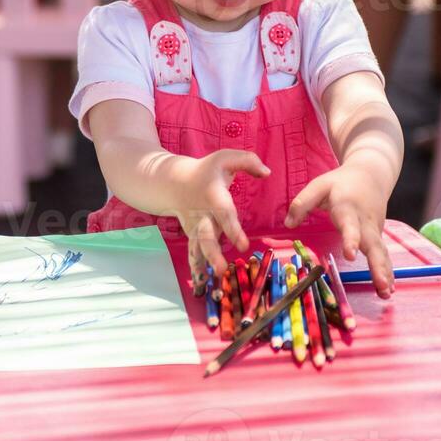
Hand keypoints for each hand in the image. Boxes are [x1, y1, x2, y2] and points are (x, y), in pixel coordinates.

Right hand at [175, 149, 265, 282]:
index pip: (224, 214)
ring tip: (211, 280)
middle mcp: (203, 215)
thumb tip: (267, 173)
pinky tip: (201, 283)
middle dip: (213, 253)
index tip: (243, 245)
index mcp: (213, 196)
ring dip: (204, 264)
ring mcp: (196, 227)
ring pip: (198, 248)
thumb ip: (248, 161)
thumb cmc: (206, 170)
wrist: (173, 182)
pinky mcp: (193, 236)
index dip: (233, 230)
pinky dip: (197, 267)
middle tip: (222, 269)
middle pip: (206, 236)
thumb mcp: (225, 157)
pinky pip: (194, 252)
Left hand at [284, 163, 394, 297]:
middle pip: (373, 245)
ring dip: (385, 273)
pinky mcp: (378, 236)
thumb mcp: (319, 185)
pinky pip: (383, 255)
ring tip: (386, 293)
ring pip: (381, 252)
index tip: (350, 254)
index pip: (350, 225)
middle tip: (380, 284)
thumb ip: (302, 203)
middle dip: (377, 265)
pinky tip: (388, 289)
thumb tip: (288, 224)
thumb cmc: (341, 182)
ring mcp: (375, 230)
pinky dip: (388, 271)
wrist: (372, 174)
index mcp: (348, 208)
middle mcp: (365, 222)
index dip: (350, 239)